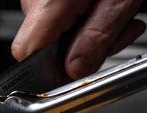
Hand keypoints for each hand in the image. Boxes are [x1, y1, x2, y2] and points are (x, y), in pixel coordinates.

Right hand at [11, 0, 145, 79]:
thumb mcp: (118, 1)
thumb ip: (96, 40)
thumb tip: (75, 71)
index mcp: (47, 3)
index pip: (27, 55)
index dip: (52, 69)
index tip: (78, 66)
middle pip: (42, 46)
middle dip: (79, 51)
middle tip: (115, 35)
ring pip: (52, 34)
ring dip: (85, 35)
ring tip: (115, 16)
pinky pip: (56, 17)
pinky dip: (82, 19)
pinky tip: (102, 8)